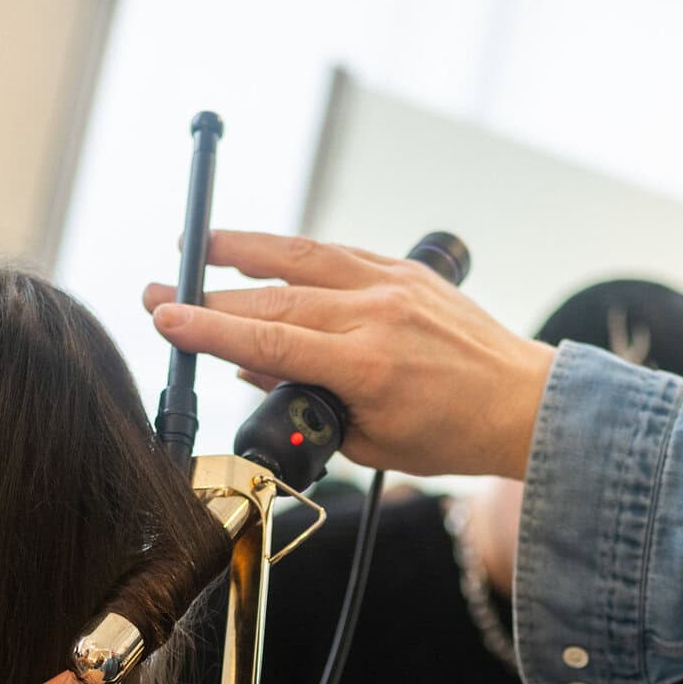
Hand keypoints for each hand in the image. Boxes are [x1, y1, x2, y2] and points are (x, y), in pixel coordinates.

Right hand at [142, 230, 557, 478]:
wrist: (522, 404)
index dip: (210, 328)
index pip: (270, 340)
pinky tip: (260, 249)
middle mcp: (378, 314)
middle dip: (209, 294)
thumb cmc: (450, 434)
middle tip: (159, 292)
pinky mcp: (405, 269)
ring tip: (198, 243)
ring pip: (302, 257)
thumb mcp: (366, 440)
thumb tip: (248, 365)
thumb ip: (302, 400)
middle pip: (274, 297)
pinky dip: (293, 250)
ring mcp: (393, 284)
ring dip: (243, 248)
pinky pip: (336, 253)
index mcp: (368, 367)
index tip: (166, 318)